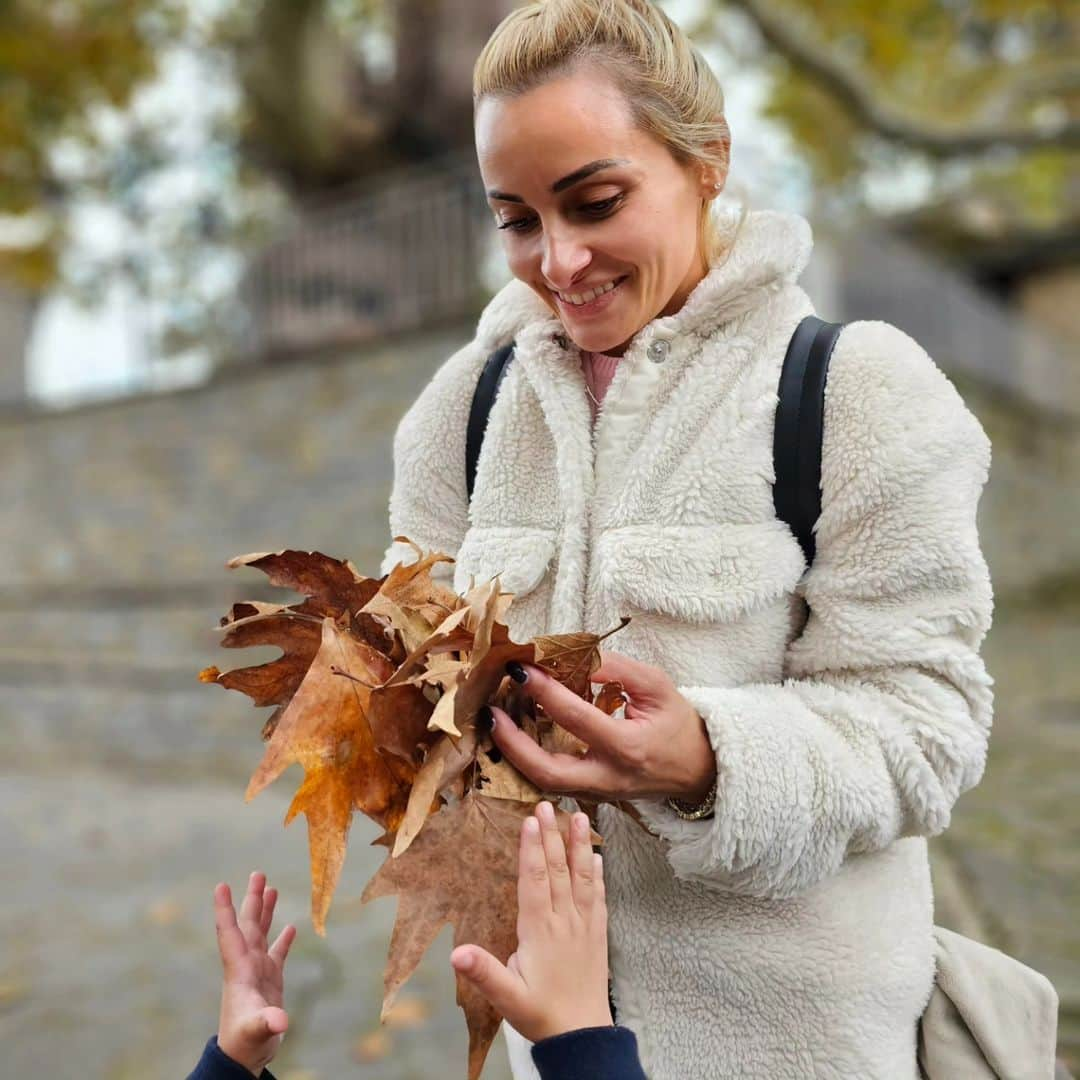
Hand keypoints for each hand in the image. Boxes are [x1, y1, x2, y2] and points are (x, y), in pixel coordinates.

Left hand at [214, 871, 295, 1077]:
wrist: (245, 1056)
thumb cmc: (246, 1042)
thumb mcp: (256, 1031)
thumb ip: (267, 1023)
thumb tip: (281, 1021)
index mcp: (239, 970)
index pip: (230, 933)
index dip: (225, 910)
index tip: (221, 886)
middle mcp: (246, 965)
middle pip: (247, 925)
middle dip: (251, 899)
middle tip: (258, 873)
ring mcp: (258, 971)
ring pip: (260, 933)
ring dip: (264, 911)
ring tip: (270, 887)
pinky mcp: (270, 980)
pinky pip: (277, 952)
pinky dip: (282, 938)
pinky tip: (291, 926)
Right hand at [449, 802, 612, 1042]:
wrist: (583, 1037)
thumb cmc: (541, 1015)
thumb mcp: (507, 997)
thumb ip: (483, 972)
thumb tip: (456, 952)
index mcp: (540, 931)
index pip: (535, 881)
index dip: (532, 850)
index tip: (530, 821)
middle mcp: (565, 922)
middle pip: (558, 870)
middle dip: (552, 835)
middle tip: (548, 804)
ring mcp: (584, 926)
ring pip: (582, 877)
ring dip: (579, 845)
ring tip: (579, 816)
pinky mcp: (597, 935)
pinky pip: (598, 897)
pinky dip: (597, 874)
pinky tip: (596, 856)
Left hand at [487, 651, 716, 802]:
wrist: (700, 771)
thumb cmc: (680, 725)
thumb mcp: (657, 686)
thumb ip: (617, 669)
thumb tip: (577, 656)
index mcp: (627, 747)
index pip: (575, 717)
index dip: (544, 690)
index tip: (520, 668)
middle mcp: (608, 777)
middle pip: (547, 771)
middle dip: (512, 743)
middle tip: (490, 712)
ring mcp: (599, 794)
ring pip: (545, 784)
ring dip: (515, 755)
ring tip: (495, 722)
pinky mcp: (593, 797)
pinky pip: (554, 785)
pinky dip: (529, 762)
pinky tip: (517, 737)